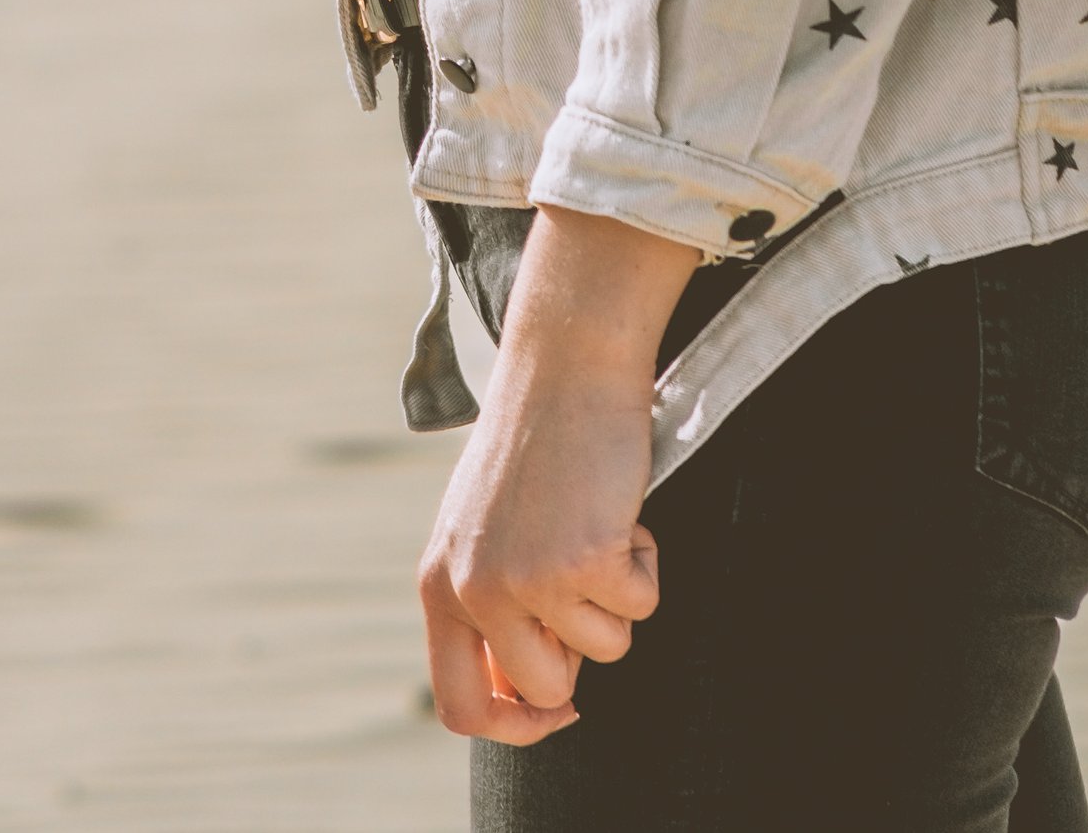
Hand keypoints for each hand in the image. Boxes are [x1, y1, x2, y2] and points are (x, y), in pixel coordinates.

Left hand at [418, 207, 695, 742]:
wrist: (567, 363)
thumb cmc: (536, 440)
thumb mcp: (482, 526)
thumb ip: (487, 599)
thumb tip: (530, 688)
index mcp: (440, 584)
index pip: (462, 706)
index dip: (515, 724)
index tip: (558, 707)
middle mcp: (475, 590)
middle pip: (545, 687)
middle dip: (582, 647)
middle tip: (589, 580)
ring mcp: (529, 579)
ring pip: (603, 648)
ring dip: (617, 596)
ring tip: (600, 525)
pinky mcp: (585, 560)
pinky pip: (642, 605)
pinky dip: (647, 563)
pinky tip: (623, 508)